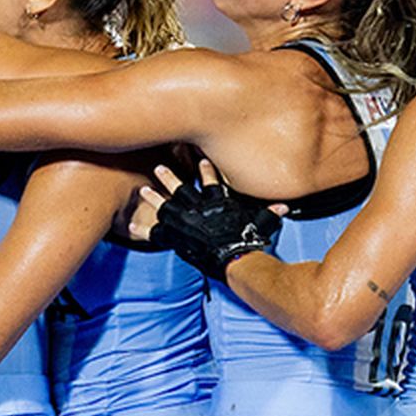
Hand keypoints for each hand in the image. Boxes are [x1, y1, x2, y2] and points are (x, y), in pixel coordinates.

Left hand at [130, 159, 285, 280]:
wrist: (235, 260)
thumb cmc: (248, 242)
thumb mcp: (261, 223)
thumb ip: (270, 213)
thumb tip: (285, 207)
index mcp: (218, 203)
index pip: (210, 181)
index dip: (204, 169)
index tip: (196, 156)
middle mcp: (200, 210)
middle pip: (181, 189)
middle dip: (169, 177)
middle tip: (158, 166)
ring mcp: (187, 223)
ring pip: (166, 206)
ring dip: (153, 198)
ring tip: (142, 189)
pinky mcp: (178, 238)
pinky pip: (157, 233)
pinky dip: (143, 230)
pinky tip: (131, 226)